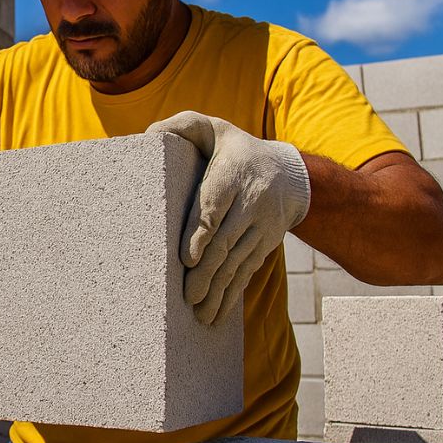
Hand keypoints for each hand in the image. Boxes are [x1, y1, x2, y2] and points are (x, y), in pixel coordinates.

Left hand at [146, 111, 310, 324]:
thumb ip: (182, 126)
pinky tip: (216, 315)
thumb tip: (150, 134)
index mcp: (234, 172)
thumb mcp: (213, 128)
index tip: (188, 257)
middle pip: (226, 241)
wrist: (291, 174)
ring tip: (199, 313)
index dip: (202, 233)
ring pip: (238, 262)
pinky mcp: (266, 245)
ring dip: (219, 290)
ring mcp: (262, 227)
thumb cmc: (235, 150)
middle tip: (187, 296)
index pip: (216, 205)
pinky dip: (232, 295)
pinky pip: (247, 272)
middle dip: (206, 272)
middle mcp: (251, 202)